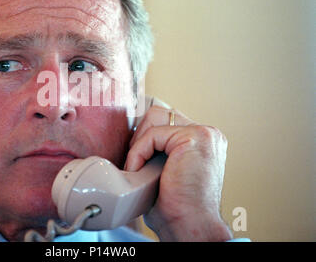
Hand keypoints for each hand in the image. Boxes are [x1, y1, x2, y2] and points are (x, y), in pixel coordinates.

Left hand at [125, 105, 232, 240]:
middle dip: (139, 137)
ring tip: (138, 169)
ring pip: (154, 119)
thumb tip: (134, 137)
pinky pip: (152, 134)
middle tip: (135, 164)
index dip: (143, 137)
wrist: (190, 227)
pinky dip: (139, 153)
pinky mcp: (194, 138)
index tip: (134, 158)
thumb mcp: (166, 169)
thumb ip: (160, 149)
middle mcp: (208, 134)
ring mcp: (204, 133)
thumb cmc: (176, 207)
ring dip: (139, 145)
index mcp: (203, 140)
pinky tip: (139, 172)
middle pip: (158, 114)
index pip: (164, 120)